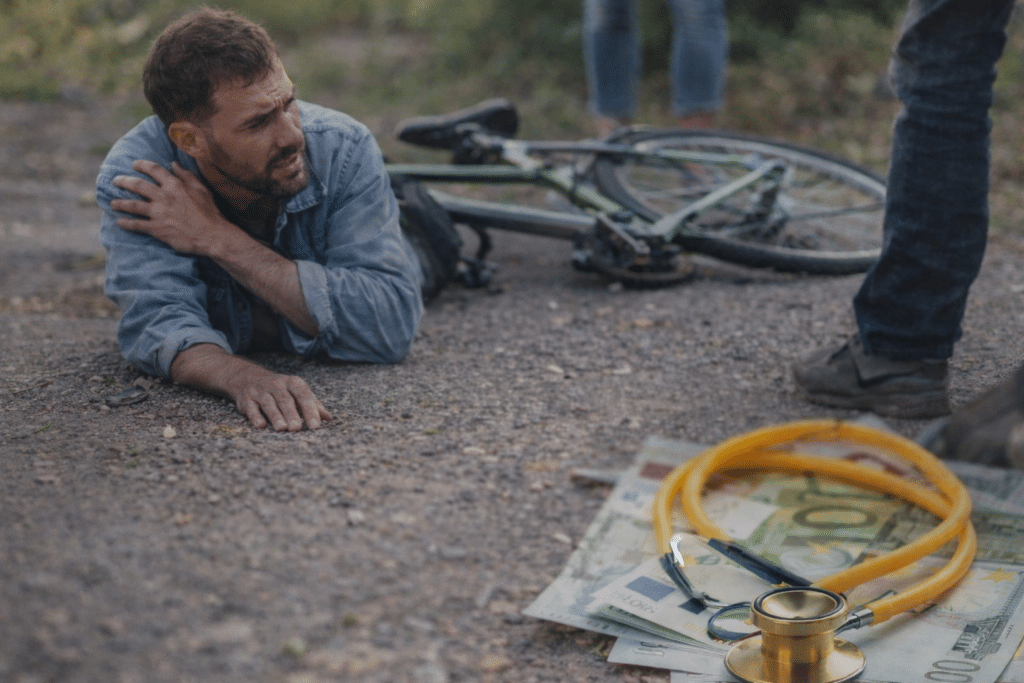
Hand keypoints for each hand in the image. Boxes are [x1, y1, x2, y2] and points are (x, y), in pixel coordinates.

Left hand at [110, 160, 234, 254]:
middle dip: (124, 181)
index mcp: (174, 185)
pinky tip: (119, 222)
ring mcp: (158, 213)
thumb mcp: (201, 189)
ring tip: (112, 203)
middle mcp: (163, 197)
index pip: (153, 170)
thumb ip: (187, 175)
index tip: (134, 164)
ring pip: (133, 205)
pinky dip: (126, 223)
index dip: (142, 165)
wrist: (211, 235)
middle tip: (116, 181)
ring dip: (120, 203)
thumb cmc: (209, 212)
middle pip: (137, 185)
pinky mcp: (157, 229)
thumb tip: (174, 164)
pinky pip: (136, 224)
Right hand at [171, 345, 332, 431]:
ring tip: (282, 428)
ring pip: (269, 403)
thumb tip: (330, 419)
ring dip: (275, 416)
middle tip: (297, 429)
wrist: (249, 379)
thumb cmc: (282, 390)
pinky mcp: (246, 399)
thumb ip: (314, 405)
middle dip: (292, 414)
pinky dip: (255, 416)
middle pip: (286, 400)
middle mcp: (277, 385)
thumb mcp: (298, 393)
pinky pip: (251, 407)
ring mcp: (260, 391)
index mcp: (293, 383)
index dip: (310, 410)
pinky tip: (261, 425)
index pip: (304, 396)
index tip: (316, 426)